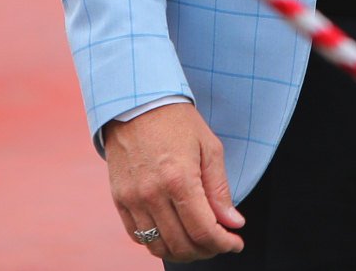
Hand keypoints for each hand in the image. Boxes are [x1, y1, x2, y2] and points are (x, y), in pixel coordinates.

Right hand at [104, 103, 243, 259]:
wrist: (136, 102)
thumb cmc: (176, 121)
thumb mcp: (209, 148)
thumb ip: (220, 190)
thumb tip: (233, 223)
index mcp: (179, 180)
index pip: (204, 231)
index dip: (224, 244)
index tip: (235, 243)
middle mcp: (153, 194)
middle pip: (182, 245)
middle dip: (207, 251)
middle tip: (219, 242)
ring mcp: (133, 199)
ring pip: (158, 247)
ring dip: (182, 252)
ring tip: (197, 243)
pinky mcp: (119, 199)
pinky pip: (137, 236)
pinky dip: (157, 243)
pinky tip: (172, 233)